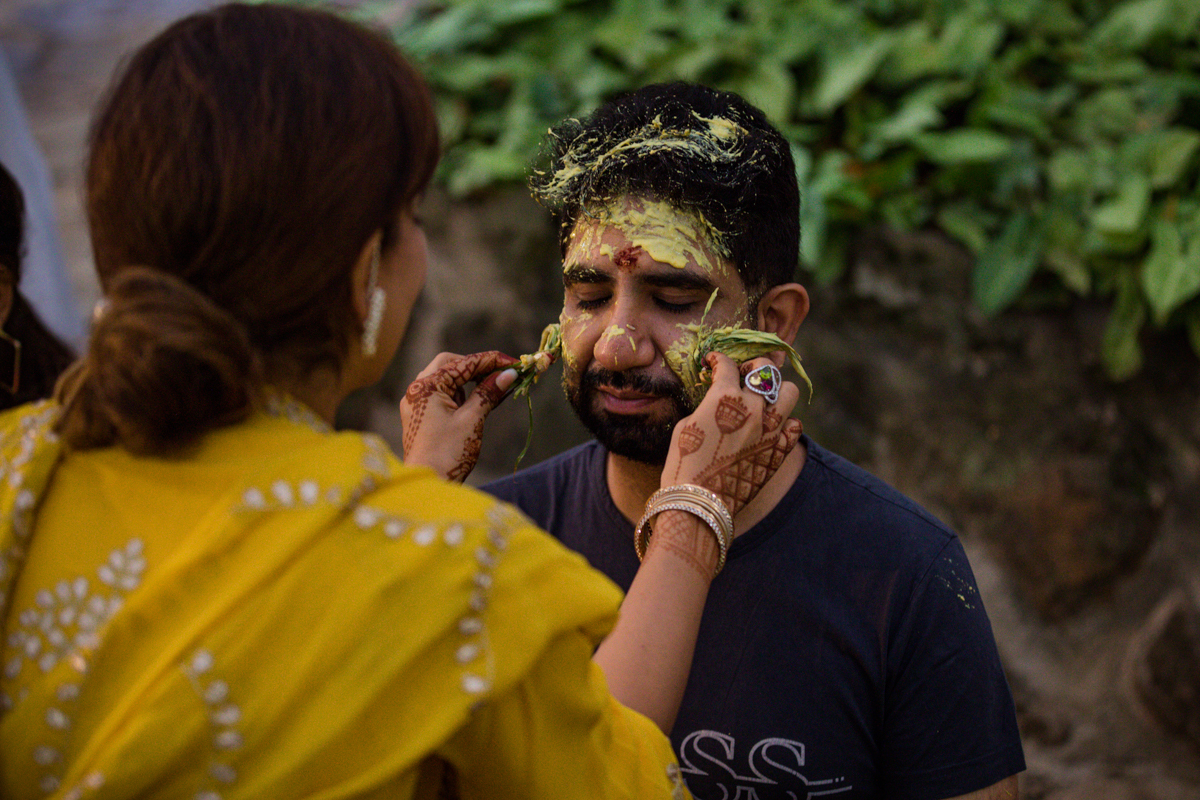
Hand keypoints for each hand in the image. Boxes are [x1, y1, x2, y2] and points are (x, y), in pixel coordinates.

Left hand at [400, 351, 517, 481]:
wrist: (428, 486)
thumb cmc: (448, 454)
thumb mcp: (472, 420)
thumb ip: (488, 394)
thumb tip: (508, 375)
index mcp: (426, 387)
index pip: (463, 363)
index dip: (490, 361)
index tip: (514, 363)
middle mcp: (417, 391)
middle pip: (450, 365)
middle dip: (477, 367)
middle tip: (502, 373)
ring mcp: (417, 404)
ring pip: (445, 380)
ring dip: (469, 380)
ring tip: (493, 387)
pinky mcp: (421, 417)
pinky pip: (442, 395)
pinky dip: (461, 394)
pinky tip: (478, 400)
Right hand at [663, 353, 802, 523]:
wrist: (701, 504)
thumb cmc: (683, 467)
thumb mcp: (686, 428)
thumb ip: (706, 407)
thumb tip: (715, 402)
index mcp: (723, 399)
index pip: (726, 364)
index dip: (717, 359)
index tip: (713, 363)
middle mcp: (751, 408)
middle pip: (764, 370)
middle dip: (752, 367)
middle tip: (742, 375)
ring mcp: (770, 429)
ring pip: (788, 391)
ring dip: (776, 390)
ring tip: (763, 398)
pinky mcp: (780, 450)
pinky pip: (794, 426)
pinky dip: (785, 423)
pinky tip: (771, 428)